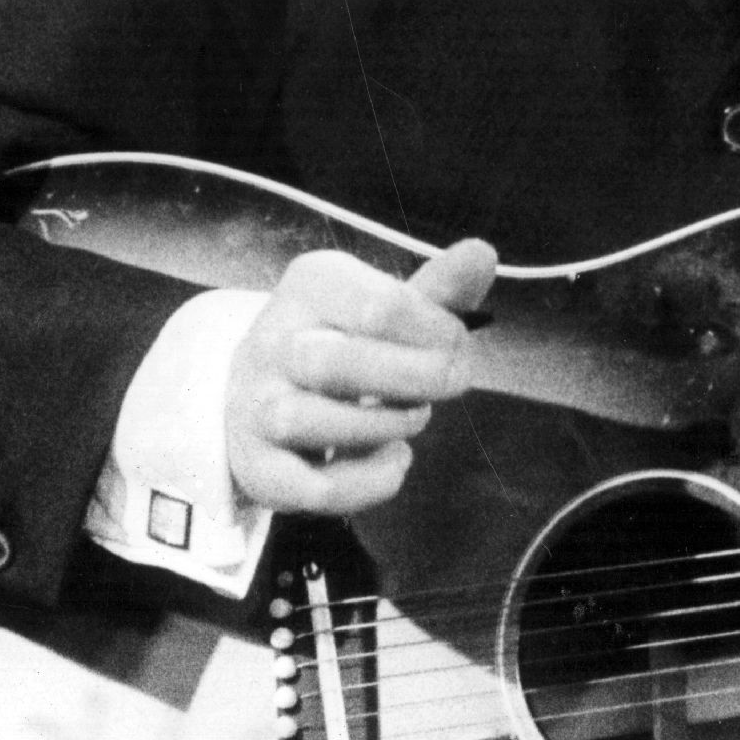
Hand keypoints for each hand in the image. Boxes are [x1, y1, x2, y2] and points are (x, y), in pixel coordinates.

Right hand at [224, 239, 496, 516]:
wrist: (261, 389)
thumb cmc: (346, 341)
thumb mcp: (389, 306)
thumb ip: (439, 290)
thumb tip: (483, 253)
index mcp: (312, 285)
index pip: (381, 307)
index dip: (439, 334)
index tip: (458, 347)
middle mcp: (272, 341)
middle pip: (339, 364)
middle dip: (416, 380)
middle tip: (450, 383)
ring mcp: (255, 405)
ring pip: (313, 423)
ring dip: (386, 426)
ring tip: (413, 416)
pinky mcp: (258, 466)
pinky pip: (312, 487)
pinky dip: (369, 483)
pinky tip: (395, 460)